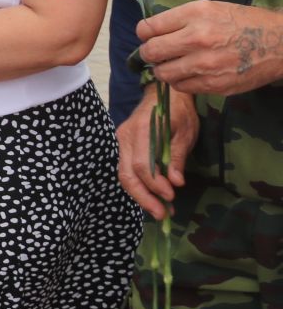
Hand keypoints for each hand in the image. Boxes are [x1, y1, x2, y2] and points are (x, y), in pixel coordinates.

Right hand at [117, 88, 197, 218]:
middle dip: (143, 197)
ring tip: (161, 211)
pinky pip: (128, 171)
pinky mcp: (124, 147)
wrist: (164, 94)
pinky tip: (154, 197)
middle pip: (126, 174)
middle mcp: (125, 137)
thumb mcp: (185, 133)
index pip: (141, 165)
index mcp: (141, 131)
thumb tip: (175, 182)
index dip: (154, 184)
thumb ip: (178, 157)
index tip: (171, 196)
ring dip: (142, 196)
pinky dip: (140, 187)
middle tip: (162, 215)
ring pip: (125, 175)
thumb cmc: (179, 111)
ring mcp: (121, 142)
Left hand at [138, 1, 282, 96]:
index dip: (144, 33)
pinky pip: (182, 86)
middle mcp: (198, 38)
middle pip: (150, 52)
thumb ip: (180, 19)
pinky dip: (181, 81)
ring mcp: (206, 64)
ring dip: (163, 69)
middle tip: (156, 53)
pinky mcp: (215, 84)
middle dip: (149, 53)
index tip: (148, 36)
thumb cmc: (244, 22)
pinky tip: (190, 73)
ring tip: (173, 64)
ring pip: (163, 73)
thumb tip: (151, 31)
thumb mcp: (211, 8)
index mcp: (195, 14)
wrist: (280, 44)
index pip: (148, 28)